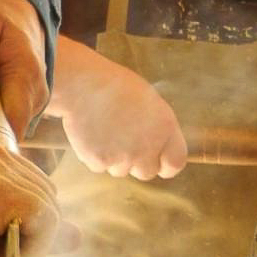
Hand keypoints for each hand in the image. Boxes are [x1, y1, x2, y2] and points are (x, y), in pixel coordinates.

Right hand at [46, 36, 187, 179]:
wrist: (81, 84)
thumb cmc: (113, 84)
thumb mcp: (147, 100)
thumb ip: (155, 126)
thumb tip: (154, 143)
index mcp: (165, 128)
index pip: (175, 162)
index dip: (165, 164)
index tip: (157, 162)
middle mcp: (147, 147)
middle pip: (146, 172)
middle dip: (135, 162)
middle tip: (121, 142)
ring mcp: (123, 157)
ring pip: (119, 170)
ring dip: (113, 157)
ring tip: (101, 130)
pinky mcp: (100, 161)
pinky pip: (98, 165)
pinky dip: (93, 154)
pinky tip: (89, 133)